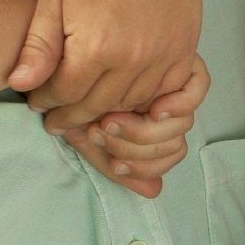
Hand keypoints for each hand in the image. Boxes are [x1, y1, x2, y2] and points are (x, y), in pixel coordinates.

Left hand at [9, 0, 202, 121]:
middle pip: (98, 105)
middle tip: (56, 121)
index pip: (65, 95)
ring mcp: (166, 53)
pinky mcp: (187, 45)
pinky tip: (124, 96)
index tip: (35, 104)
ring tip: (87, 112)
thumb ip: (37, 46)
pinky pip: (167, 90)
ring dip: (107, 112)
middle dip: (72, 115)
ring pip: (133, 103)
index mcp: (97, 48)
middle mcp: (135, 58)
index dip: (46, 103)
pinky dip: (145, 100)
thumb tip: (19, 84)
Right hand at [55, 57, 208, 199]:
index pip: (162, 161)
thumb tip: (155, 191)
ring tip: (110, 120)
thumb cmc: (62, 94)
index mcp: (143, 127)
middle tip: (100, 134)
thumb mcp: (82, 132)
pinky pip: (198, 90)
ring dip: (146, 132)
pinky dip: (181, 105)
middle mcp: (161, 110)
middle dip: (134, 149)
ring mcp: (172, 87)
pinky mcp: (181, 62)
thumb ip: (108, 160)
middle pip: (174, 146)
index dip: (141, 168)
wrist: (47, 53)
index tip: (112, 162)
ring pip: (183, 125)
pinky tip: (155, 106)